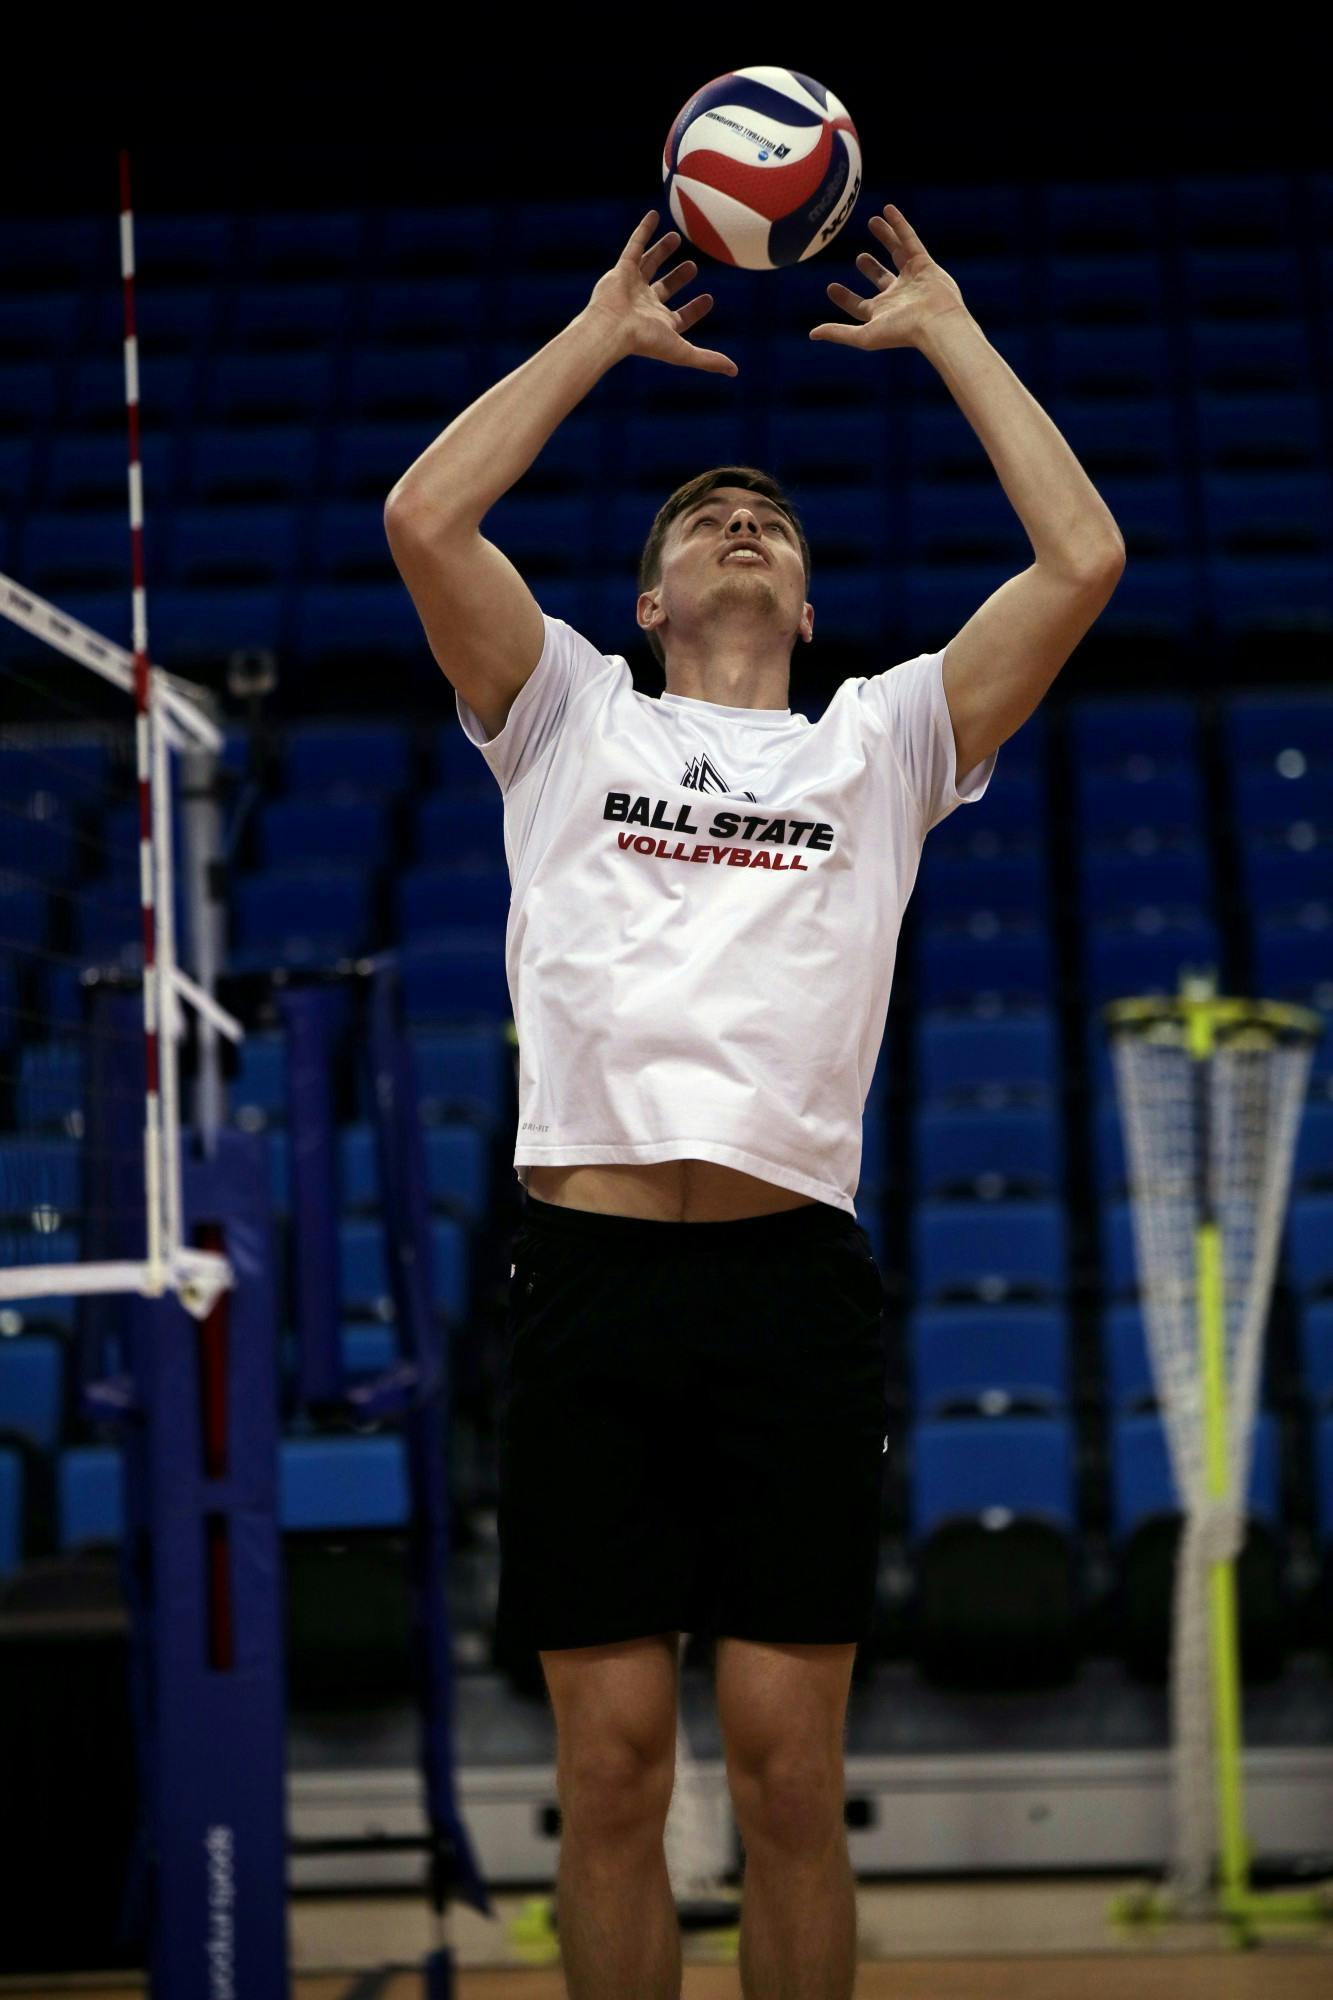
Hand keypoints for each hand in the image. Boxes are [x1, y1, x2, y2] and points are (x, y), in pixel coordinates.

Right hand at [583, 210, 737, 375]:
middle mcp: (645, 305)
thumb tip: (735, 372)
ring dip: (662, 252)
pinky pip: (634, 245)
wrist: (610, 328)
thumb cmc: (644, 341)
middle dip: (678, 279)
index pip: (681, 317)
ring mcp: (632, 286)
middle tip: (693, 267)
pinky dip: (643, 230)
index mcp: (659, 324)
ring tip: (676, 238)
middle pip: (664, 288)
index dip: (695, 310)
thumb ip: (708, 359)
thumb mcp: (683, 351)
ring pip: (650, 264)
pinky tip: (654, 215)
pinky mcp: (621, 269)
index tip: (709, 299)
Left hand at [810, 204, 965, 350]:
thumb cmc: (901, 332)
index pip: (860, 306)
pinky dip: (899, 224)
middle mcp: (898, 296)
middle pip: (882, 279)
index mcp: (883, 314)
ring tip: (873, 221)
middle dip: (871, 268)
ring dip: (885, 237)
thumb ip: (839, 333)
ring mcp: (912, 279)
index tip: (831, 288)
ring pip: (896, 253)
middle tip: (859, 258)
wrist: (936, 323)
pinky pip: (910, 239)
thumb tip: (812, 334)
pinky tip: (888, 210)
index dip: (845, 298)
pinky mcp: (924, 263)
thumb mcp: (864, 335)